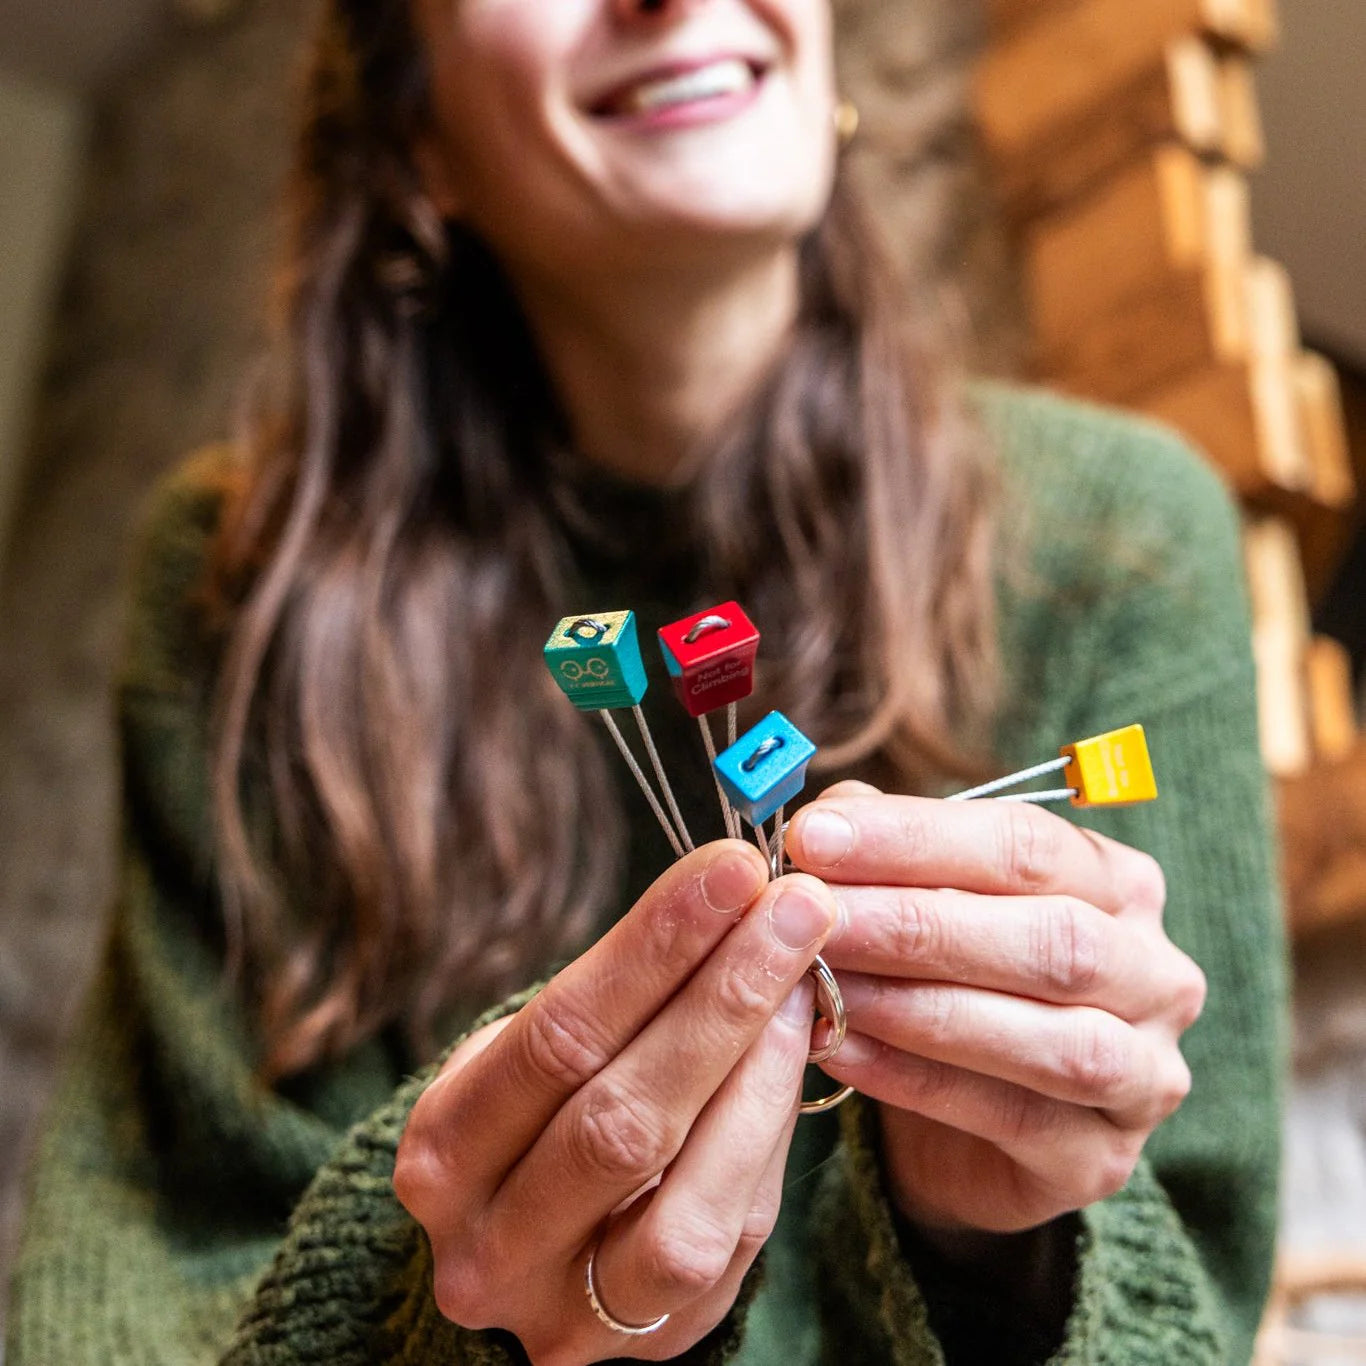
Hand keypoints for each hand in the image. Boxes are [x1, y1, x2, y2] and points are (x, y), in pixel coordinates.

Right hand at [394, 842, 836, 1364]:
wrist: (527, 1252)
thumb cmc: (539, 1114)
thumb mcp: (540, 1050)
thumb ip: (620, 991)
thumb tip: (735, 897)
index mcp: (441, 1153)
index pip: (557, 1037)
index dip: (653, 947)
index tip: (731, 869)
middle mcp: (487, 1248)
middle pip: (619, 1113)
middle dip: (720, 993)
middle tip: (793, 905)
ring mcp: (567, 1311)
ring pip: (677, 1194)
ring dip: (754, 1066)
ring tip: (802, 970)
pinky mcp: (650, 1343)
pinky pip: (729, 1235)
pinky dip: (766, 1132)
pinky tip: (789, 1048)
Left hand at [785, 784, 1206, 1238]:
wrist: (967, 1125)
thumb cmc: (950, 980)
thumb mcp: (923, 899)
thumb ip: (884, 850)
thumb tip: (827, 816)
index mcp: (1118, 884)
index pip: (1028, 843)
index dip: (916, 837)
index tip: (814, 836)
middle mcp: (1154, 973)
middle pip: (1053, 937)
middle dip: (918, 923)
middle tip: (816, 915)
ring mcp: (1146, 1072)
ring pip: (1051, 1038)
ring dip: (921, 1006)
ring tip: (826, 984)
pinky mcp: (1104, 1159)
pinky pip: (1014, 1117)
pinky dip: (917, 1079)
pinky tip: (840, 1049)